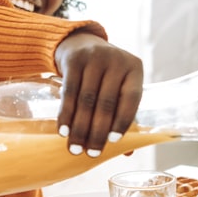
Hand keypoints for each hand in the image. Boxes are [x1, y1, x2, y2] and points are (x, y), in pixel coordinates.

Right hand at [54, 31, 142, 155]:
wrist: (80, 43)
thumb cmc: (105, 74)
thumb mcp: (118, 87)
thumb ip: (122, 115)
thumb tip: (127, 152)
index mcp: (134, 69)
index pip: (132, 99)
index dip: (122, 121)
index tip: (112, 142)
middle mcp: (117, 61)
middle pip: (106, 103)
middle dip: (97, 132)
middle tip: (90, 153)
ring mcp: (95, 57)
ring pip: (86, 101)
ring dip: (79, 128)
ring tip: (75, 148)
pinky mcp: (74, 59)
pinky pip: (69, 92)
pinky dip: (65, 114)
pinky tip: (63, 131)